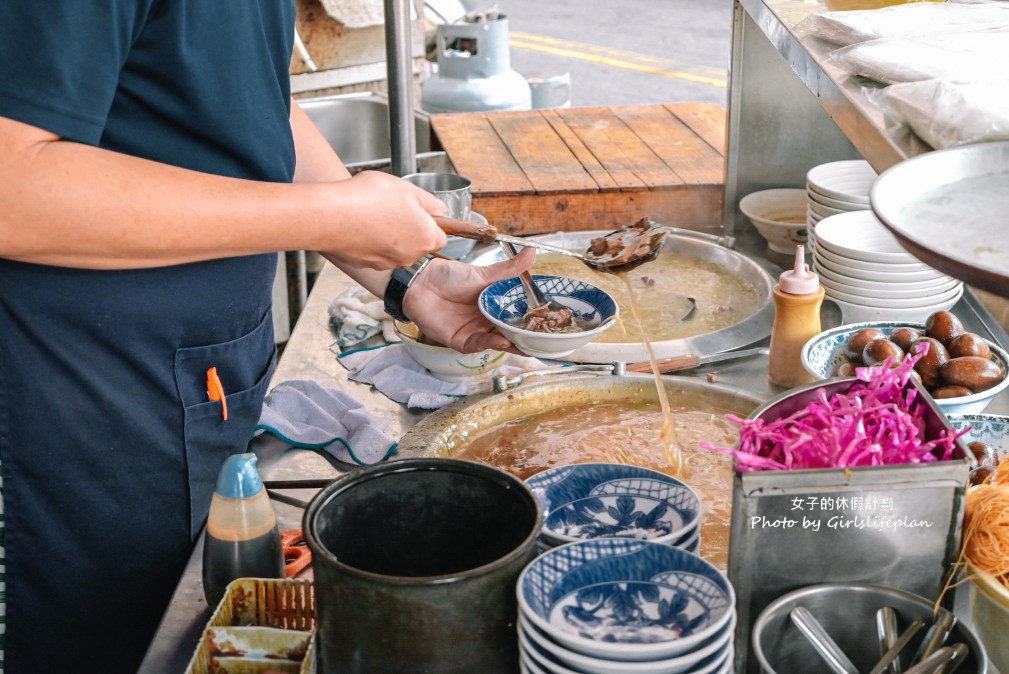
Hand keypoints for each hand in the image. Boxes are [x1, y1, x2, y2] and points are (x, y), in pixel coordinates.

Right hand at [319, 171, 447, 268]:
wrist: (331, 216)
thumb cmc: (368, 199)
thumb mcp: (406, 188)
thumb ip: (430, 202)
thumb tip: (440, 210)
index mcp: (426, 237)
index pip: (441, 235)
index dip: (430, 221)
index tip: (419, 211)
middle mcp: (410, 256)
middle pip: (418, 243)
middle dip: (410, 228)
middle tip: (393, 208)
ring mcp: (389, 263)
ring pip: (397, 248)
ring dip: (390, 235)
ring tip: (374, 214)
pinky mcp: (369, 264)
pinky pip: (377, 252)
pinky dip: (372, 241)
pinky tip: (362, 225)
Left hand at [404, 247, 536, 352]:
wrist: (420, 283)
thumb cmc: (448, 276)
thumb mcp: (483, 274)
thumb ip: (509, 269)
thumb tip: (532, 251)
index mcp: (494, 306)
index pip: (517, 318)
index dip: (532, 323)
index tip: (548, 326)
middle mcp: (486, 321)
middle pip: (510, 333)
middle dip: (526, 338)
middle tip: (544, 340)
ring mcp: (474, 331)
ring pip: (498, 342)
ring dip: (512, 343)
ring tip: (527, 342)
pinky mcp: (461, 340)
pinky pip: (479, 345)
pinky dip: (491, 344)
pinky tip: (502, 340)